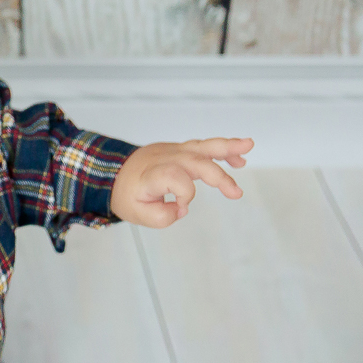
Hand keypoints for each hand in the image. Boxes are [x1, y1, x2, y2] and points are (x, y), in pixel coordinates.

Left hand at [109, 137, 252, 227]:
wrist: (113, 173)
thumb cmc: (127, 194)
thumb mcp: (136, 213)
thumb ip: (161, 217)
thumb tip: (182, 209)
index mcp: (151, 174)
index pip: (174, 177)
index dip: (184, 195)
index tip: (179, 208)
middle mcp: (164, 158)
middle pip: (194, 161)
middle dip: (218, 176)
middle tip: (236, 194)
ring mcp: (173, 151)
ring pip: (202, 146)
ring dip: (227, 147)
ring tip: (248, 145)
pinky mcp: (180, 150)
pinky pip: (203, 147)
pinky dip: (222, 150)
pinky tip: (241, 157)